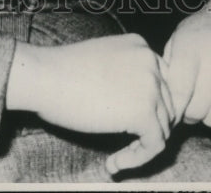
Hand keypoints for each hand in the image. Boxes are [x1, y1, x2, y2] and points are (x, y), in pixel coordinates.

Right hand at [6, 33, 173, 174]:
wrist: (44, 76)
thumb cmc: (61, 72)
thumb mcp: (103, 63)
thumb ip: (126, 76)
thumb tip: (138, 108)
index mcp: (140, 46)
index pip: (162, 83)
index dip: (150, 108)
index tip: (129, 126)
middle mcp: (150, 61)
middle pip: (167, 105)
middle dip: (149, 128)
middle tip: (128, 146)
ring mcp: (150, 85)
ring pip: (163, 127)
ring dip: (142, 147)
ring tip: (118, 157)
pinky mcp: (143, 112)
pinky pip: (155, 144)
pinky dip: (137, 159)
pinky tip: (114, 163)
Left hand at [162, 0, 210, 129]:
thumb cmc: (207, 30)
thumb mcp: (181, 36)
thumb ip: (169, 67)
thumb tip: (166, 103)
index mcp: (191, 44)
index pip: (179, 92)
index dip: (175, 107)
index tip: (176, 108)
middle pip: (197, 110)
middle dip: (192, 112)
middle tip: (195, 102)